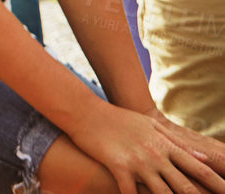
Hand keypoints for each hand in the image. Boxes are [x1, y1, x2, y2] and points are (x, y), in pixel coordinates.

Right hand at [71, 103, 224, 193]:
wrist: (86, 111)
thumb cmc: (119, 119)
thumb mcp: (152, 127)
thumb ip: (178, 143)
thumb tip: (204, 158)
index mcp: (167, 145)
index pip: (200, 170)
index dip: (218, 184)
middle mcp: (156, 155)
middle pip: (186, 186)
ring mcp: (138, 161)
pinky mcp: (118, 165)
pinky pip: (129, 192)